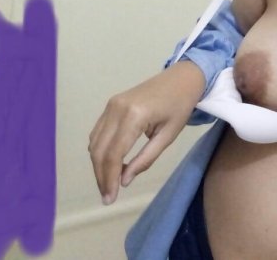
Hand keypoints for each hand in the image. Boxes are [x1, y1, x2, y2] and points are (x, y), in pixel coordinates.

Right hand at [87, 62, 203, 204]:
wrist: (181, 78)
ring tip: (109, 184)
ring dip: (99, 165)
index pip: (113, 154)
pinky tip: (111, 164)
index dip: (109, 178)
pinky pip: (98, 132)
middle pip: (99, 150)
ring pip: (95, 142)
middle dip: (101, 176)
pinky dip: (101, 150)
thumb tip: (124, 181)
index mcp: (134, 115)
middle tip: (108, 197)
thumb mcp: (168, 135)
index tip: (110, 199)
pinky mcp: (111, 104)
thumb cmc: (180, 106)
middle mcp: (116, 109)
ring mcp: (111, 105)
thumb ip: (145, 159)